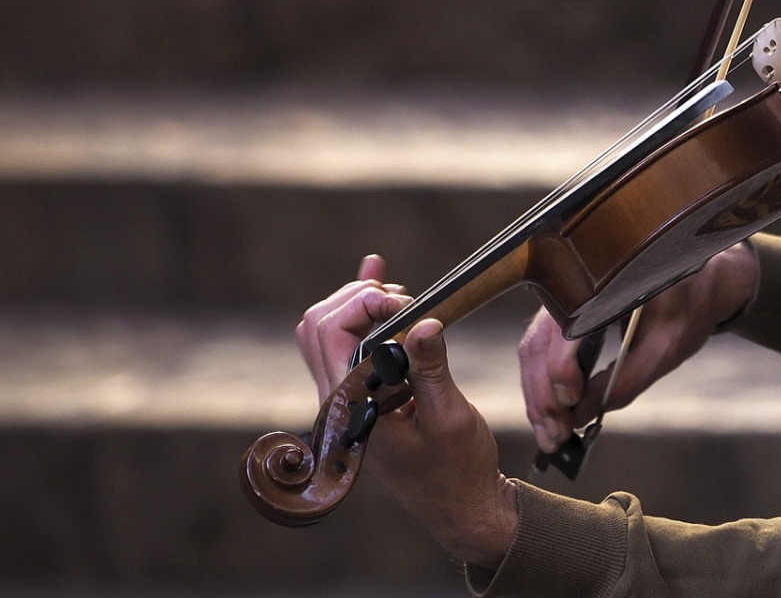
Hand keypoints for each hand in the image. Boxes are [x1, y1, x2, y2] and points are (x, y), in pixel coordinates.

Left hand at [296, 256, 517, 568]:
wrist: (461, 506)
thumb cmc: (458, 469)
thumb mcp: (449, 417)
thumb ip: (430, 368)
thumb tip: (424, 320)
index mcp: (349, 406)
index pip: (330, 332)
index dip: (365, 303)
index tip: (409, 305)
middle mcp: (337, 400)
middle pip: (319, 323)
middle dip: (359, 297)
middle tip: (406, 303)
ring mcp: (346, 398)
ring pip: (328, 330)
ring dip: (359, 303)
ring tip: (402, 303)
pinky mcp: (363, 395)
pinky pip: (348, 344)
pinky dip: (361, 310)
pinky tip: (376, 275)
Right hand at [517, 242, 758, 452]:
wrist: (695, 285)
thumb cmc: (684, 312)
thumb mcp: (665, 350)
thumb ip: (624, 382)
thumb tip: (582, 415)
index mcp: (601, 288)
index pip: (564, 331)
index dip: (561, 371)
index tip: (572, 406)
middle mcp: (573, 289)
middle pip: (538, 346)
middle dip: (543, 398)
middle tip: (554, 439)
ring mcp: (563, 301)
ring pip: (533, 352)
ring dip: (538, 397)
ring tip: (550, 437)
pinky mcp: (562, 316)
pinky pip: (541, 352)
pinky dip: (543, 385)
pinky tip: (551, 415)